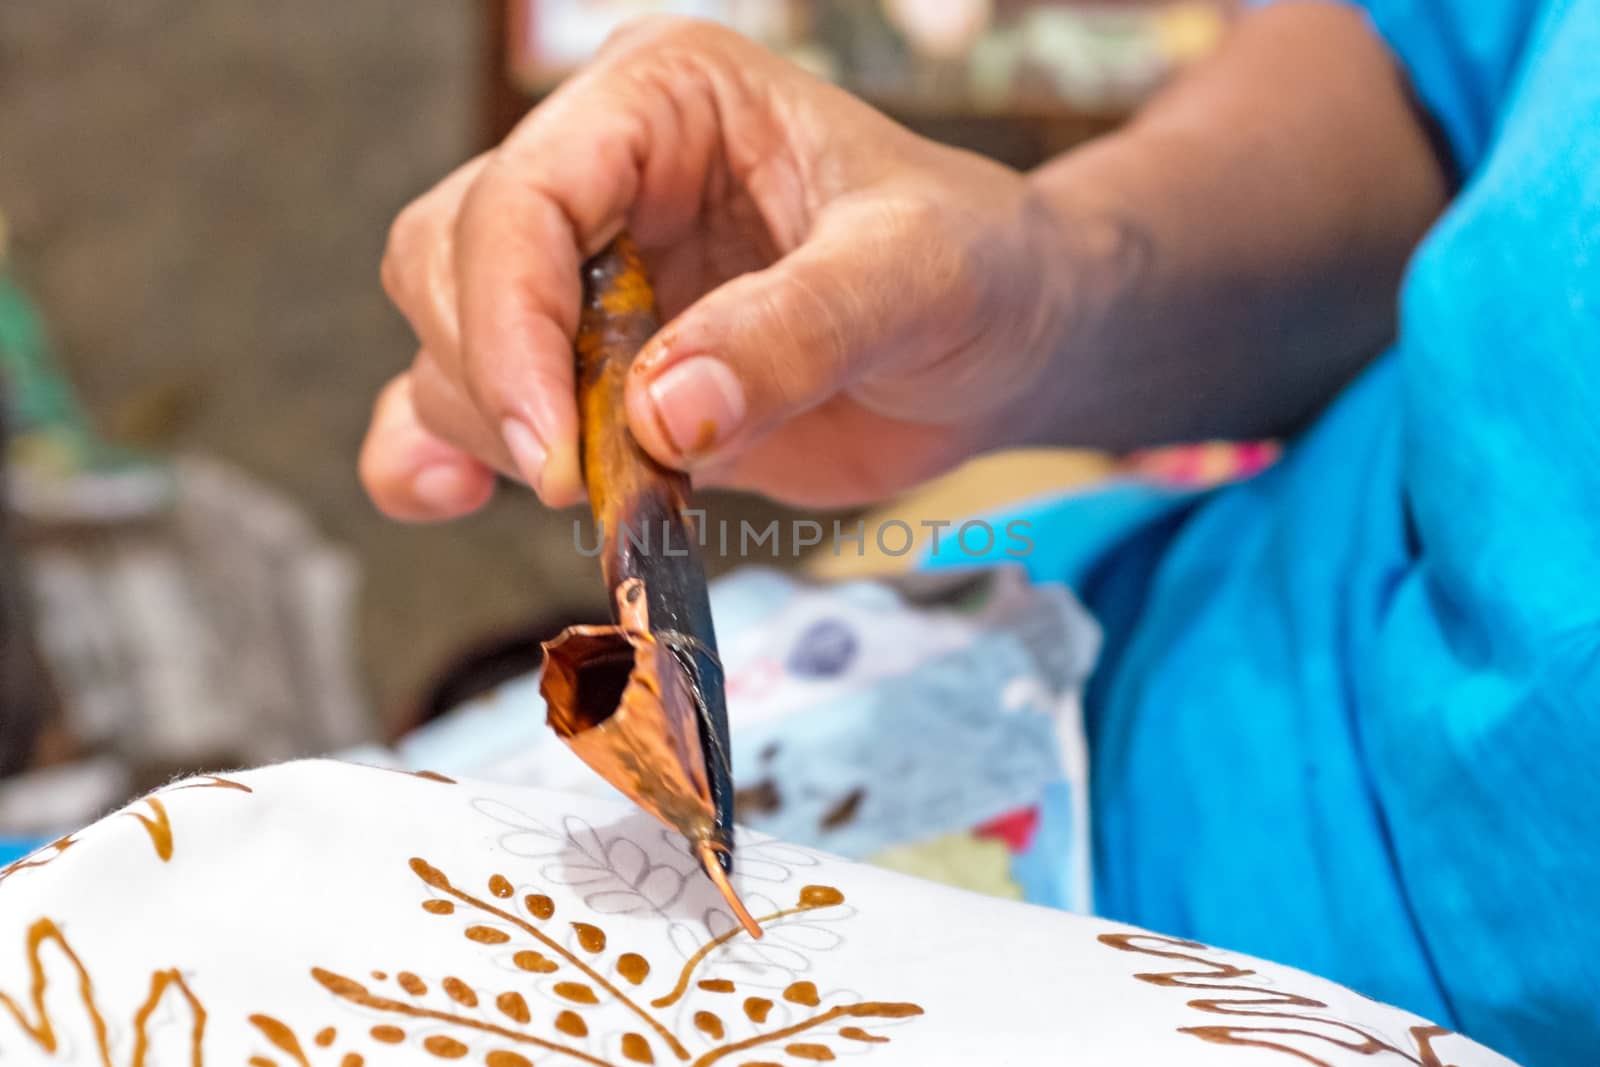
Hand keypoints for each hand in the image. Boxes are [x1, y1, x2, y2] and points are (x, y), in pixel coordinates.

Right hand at [361, 17, 1069, 519]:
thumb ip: (796, 331)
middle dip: (498, 376)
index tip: (557, 451)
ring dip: (493, 429)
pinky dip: (439, 452)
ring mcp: (589, 277)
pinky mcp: (590, 371)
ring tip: (609, 492)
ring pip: (446, 336)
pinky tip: (448, 497)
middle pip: (451, 256)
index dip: (510, 322)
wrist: (1003, 345)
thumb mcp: (916, 277)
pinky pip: (463, 400)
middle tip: (591, 477)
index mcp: (667, 100)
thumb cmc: (977, 271)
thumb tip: (656, 413)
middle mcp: (605, 175)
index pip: (526, 193)